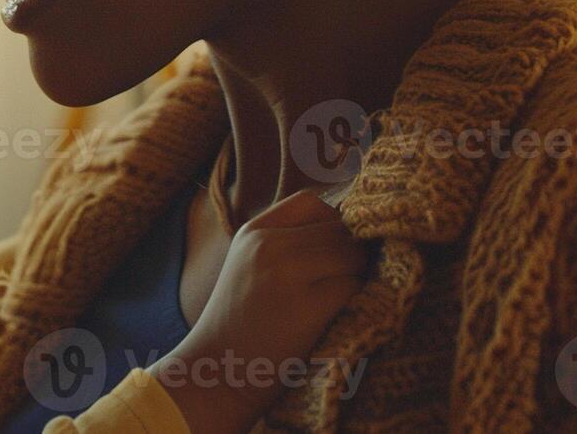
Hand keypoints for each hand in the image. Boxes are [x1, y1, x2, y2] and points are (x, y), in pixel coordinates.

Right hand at [151, 189, 368, 433]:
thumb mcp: (248, 267)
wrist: (216, 373)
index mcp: (252, 232)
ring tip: (344, 298)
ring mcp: (286, 274)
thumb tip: (347, 230)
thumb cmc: (240, 326)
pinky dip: (357, 300)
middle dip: (353, 252)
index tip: (338, 249)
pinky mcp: (306, 307)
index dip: (335, 221)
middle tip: (349, 279)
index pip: (313, 202)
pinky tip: (342, 315)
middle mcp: (268, 245)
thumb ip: (284, 243)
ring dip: (359, 275)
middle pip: (338, 228)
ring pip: (351, 254)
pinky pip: (353, 287)